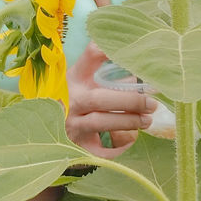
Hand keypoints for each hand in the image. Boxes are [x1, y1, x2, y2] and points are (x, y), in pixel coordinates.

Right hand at [65, 42, 154, 158]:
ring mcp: (71, 122)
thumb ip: (110, 78)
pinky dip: (115, 148)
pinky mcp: (75, 144)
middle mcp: (71, 99)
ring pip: (99, 122)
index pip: (92, 56)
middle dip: (130, 101)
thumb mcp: (85, 82)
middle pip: (100, 98)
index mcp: (75, 77)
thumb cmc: (74, 98)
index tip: (132, 54)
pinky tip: (129, 142)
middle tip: (151, 104)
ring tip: (147, 120)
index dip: (111, 51)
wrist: (49, 126)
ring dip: (128, 121)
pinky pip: (96, 149)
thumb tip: (141, 80)